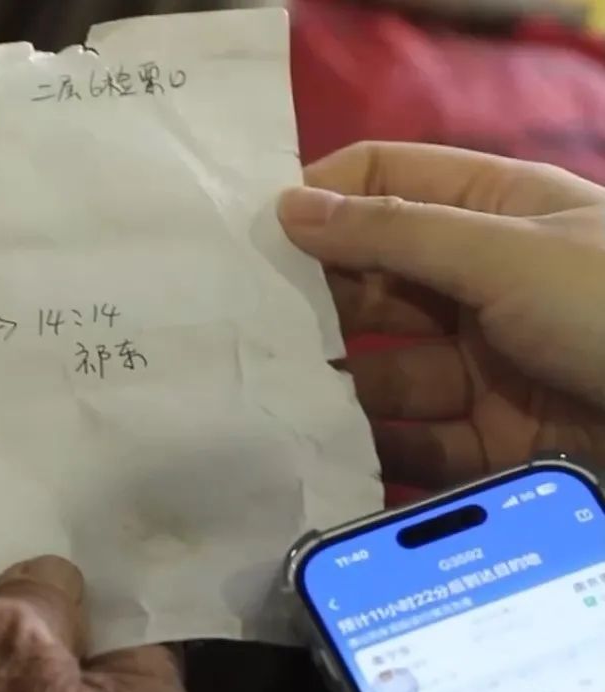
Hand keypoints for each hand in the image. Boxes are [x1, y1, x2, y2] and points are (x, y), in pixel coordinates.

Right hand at [278, 142, 604, 491]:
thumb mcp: (505, 252)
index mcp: (490, 213)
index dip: (322, 197)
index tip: (248, 233)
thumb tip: (288, 205)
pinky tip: (321, 453)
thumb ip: (394, 235)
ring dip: (336, 387)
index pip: (387, 183)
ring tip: (273, 402)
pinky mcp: (484, 438)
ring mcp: (480, 364)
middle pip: (373, 284)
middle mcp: (477, 284)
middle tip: (242, 331)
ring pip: (383, 372)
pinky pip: (412, 443)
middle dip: (315, 305)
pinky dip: (372, 450)